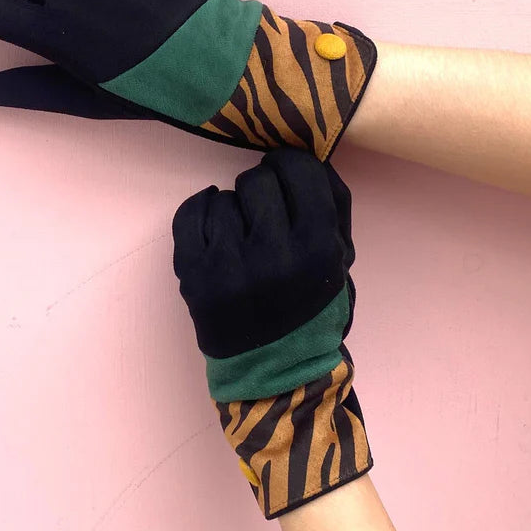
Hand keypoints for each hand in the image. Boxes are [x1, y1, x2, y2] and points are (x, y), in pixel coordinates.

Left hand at [172, 148, 370, 517]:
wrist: (276, 374)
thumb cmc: (313, 313)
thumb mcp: (341, 262)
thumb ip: (332, 206)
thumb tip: (305, 156)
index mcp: (318, 248)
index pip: (300, 171)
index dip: (291, 166)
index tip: (286, 174)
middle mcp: (272, 253)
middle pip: (258, 181)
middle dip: (264, 190)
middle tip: (264, 212)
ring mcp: (227, 265)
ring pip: (223, 198)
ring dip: (234, 209)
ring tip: (242, 234)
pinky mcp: (192, 275)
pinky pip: (189, 214)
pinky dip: (201, 211)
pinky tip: (214, 222)